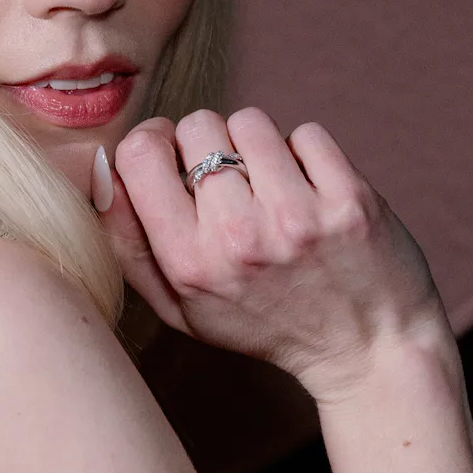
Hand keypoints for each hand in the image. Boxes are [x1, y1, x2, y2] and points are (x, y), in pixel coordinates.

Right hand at [93, 107, 446, 404]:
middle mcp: (238, 237)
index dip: (155, 143)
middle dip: (209, 143)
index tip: (175, 159)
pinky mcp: (349, 200)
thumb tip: (102, 171)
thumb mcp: (181, 309)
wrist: (370, 351)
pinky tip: (309, 190)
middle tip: (231, 182)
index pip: (140, 153)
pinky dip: (305, 154)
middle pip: (196, 126)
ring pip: (250, 121)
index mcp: (188, 263)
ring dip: (257, 145)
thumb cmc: (267, 325)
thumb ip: (131, 243)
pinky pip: (306, 134)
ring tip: (270, 186)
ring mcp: (298, 217)